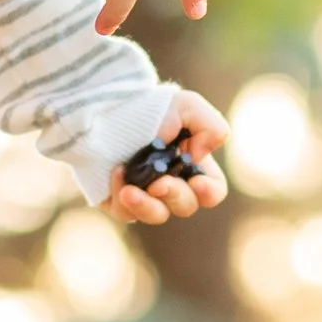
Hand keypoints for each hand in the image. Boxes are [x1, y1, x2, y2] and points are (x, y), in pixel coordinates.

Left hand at [106, 93, 228, 229]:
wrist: (108, 106)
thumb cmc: (153, 108)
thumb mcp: (188, 106)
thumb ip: (211, 127)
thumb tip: (200, 156)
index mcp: (193, 167)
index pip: (212, 192)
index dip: (208, 192)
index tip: (197, 182)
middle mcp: (173, 185)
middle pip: (185, 207)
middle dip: (174, 195)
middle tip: (159, 183)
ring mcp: (146, 196)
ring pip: (155, 215)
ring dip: (146, 206)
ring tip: (130, 191)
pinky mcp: (120, 201)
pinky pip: (124, 212)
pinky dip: (120, 196)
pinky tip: (116, 173)